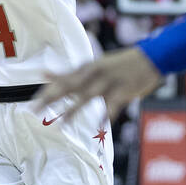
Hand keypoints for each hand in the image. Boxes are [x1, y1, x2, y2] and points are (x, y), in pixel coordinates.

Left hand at [34, 46, 162, 122]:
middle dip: (51, 99)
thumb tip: (46, 74)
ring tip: (61, 124)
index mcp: (89, 67)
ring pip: (87, 97)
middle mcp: (95, 74)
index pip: (63, 78)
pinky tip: (99, 127)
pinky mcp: (124, 91)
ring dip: (73, 111)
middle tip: (35, 110)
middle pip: (68, 87)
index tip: (33, 101)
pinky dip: (105, 116)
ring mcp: (109, 82)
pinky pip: (112, 106)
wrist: (152, 57)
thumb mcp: (96, 65)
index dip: (47, 89)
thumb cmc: (120, 64)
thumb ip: (74, 73)